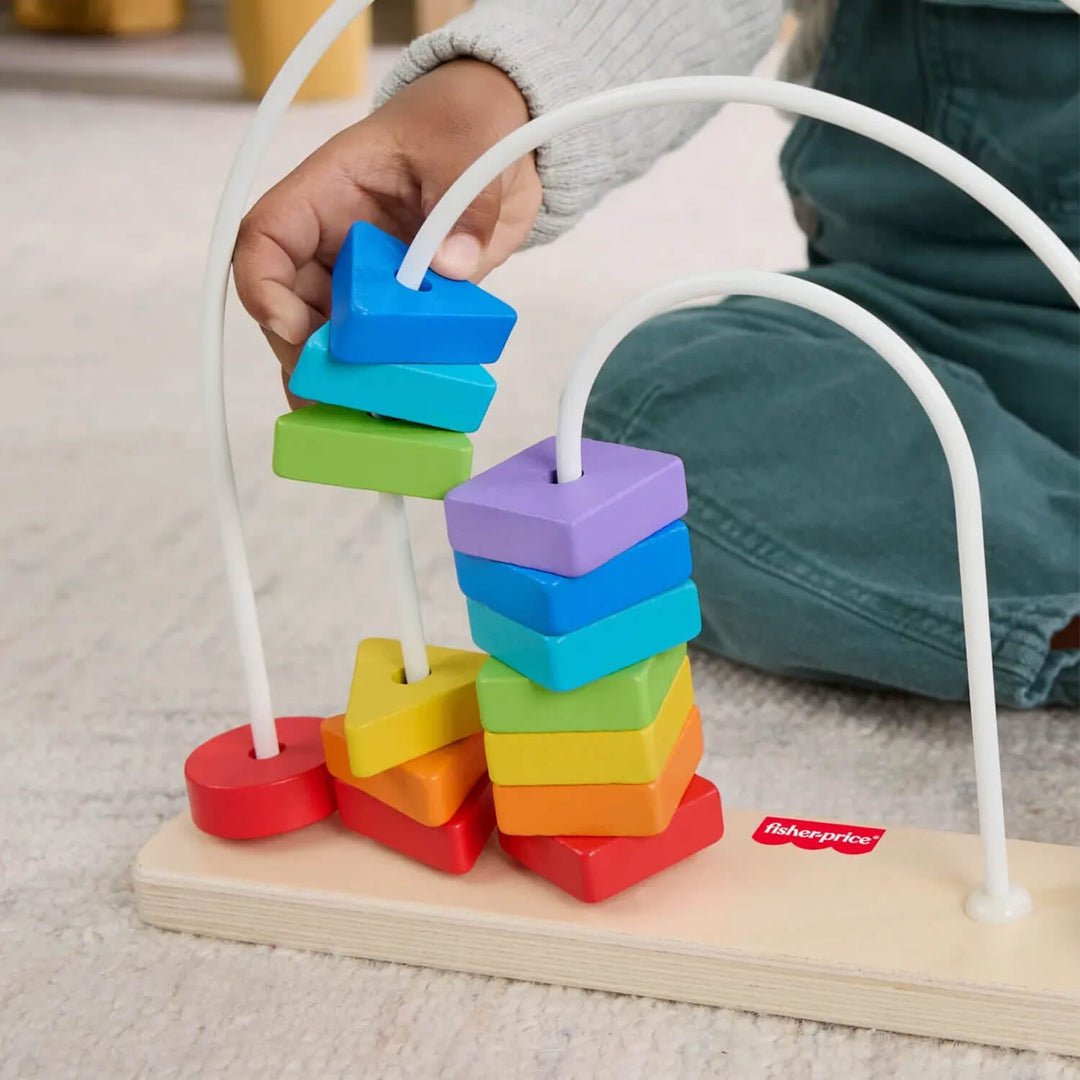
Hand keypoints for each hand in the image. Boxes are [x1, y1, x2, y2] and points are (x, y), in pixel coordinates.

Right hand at [233, 59, 540, 401]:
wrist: (507, 144)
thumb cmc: (467, 121)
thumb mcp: (469, 145)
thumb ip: (463, 205)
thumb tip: (450, 265)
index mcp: (330, 190)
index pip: (267, 238)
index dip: (265, 287)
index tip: (294, 329)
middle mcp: (339, 241)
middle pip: (295, 305)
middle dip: (310, 355)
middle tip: (338, 393)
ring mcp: (370, 278)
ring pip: (336, 338)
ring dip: (348, 378)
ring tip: (366, 415)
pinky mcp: (405, 306)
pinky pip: (389, 349)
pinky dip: (394, 379)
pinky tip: (405, 409)